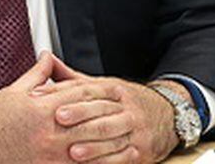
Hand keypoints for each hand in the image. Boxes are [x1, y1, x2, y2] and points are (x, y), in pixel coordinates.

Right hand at [0, 52, 123, 163]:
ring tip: (127, 139)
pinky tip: (104, 162)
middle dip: (112, 115)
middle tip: (128, 111)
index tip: (116, 88)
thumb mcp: (15, 90)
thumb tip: (48, 57)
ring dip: (110, 143)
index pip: (82, 93)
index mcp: (43, 106)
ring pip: (89, 146)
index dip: (102, 90)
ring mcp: (49, 153)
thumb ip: (38, 74)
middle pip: (91, 119)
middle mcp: (49, 130)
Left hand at [36, 75, 181, 162]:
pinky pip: (125, 157)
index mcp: (115, 89)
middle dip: (81, 117)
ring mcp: (136, 129)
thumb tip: (46, 61)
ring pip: (114, 136)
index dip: (72, 98)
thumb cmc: (126, 102)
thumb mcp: (104, 86)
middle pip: (102, 112)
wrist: (168, 114)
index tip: (55, 106)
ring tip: (73, 151)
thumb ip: (73, 79)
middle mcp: (127, 108)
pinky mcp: (143, 150)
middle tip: (60, 121)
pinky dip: (108, 161)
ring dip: (93, 145)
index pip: (92, 91)